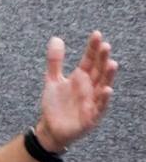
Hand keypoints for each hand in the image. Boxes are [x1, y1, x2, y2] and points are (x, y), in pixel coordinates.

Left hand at [32, 32, 117, 152]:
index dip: (93, 48)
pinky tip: (107, 89)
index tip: (97, 34)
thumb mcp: (52, 79)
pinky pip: (99, 107)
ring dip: (108, 77)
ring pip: (102, 87)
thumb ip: (55, 61)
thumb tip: (56, 38)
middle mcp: (89, 89)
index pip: (90, 60)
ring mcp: (91, 102)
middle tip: (105, 45)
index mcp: (81, 79)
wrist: (50, 128)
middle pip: (98, 71)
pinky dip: (103, 99)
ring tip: (112, 63)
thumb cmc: (56, 104)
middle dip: (102, 59)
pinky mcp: (90, 117)